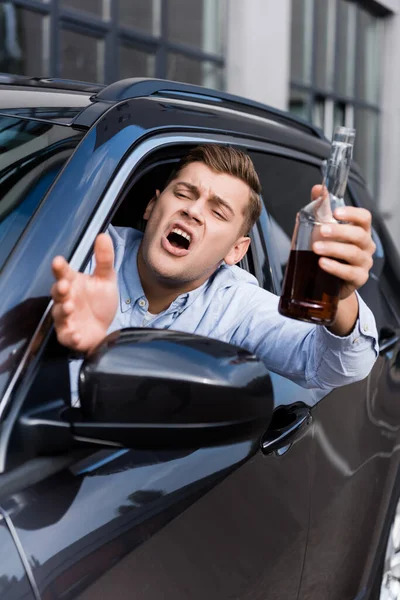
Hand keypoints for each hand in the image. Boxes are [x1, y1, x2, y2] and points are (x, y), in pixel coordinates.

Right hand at [51, 234, 117, 352]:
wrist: (106, 329)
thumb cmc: (100, 303)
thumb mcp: (106, 279)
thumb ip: (104, 259)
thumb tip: (104, 235)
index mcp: (73, 283)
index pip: (63, 273)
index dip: (59, 268)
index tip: (58, 261)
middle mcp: (66, 300)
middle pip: (57, 293)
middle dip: (59, 289)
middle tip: (64, 285)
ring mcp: (66, 319)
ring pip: (59, 314)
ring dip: (63, 311)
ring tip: (69, 307)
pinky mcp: (70, 336)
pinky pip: (67, 336)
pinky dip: (71, 336)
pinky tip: (76, 334)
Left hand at [310, 185, 375, 299]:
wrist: (328, 281)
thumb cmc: (329, 251)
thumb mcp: (323, 229)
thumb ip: (322, 208)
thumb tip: (317, 188)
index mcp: (359, 230)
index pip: (364, 218)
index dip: (352, 213)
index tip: (336, 212)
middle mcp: (365, 245)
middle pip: (359, 235)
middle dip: (339, 232)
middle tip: (320, 231)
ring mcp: (364, 263)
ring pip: (353, 253)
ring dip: (334, 249)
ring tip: (316, 248)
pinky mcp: (358, 279)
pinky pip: (350, 273)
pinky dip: (335, 267)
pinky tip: (322, 263)